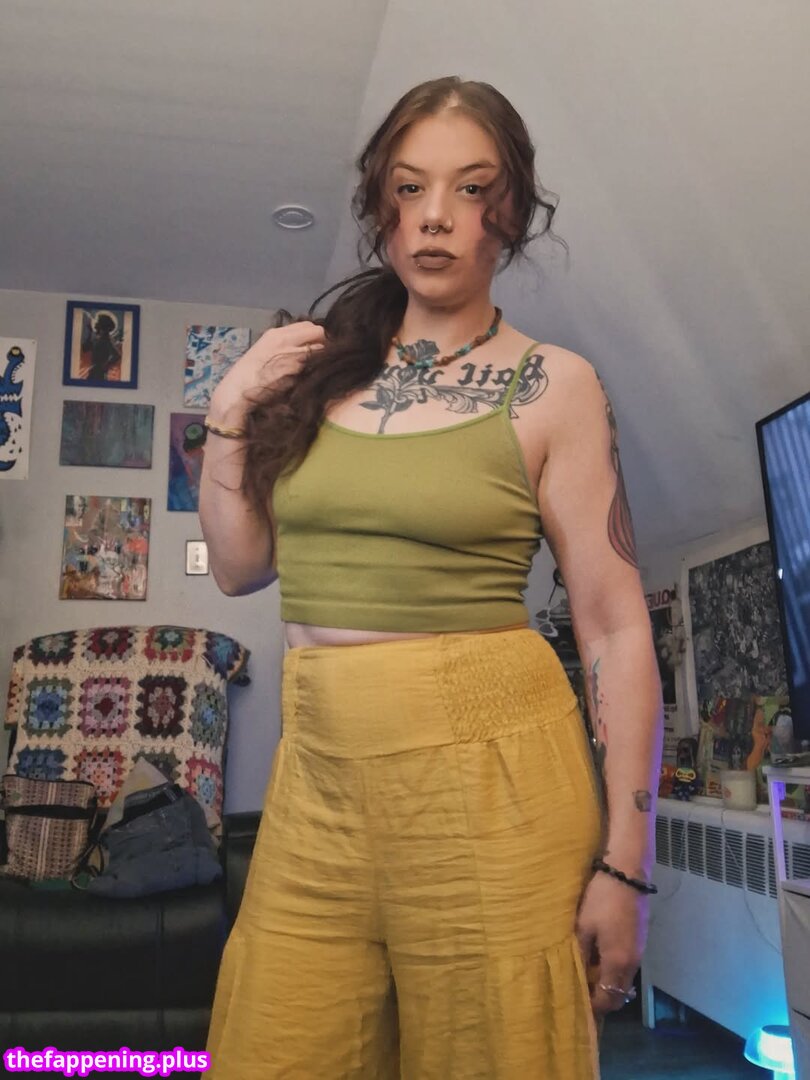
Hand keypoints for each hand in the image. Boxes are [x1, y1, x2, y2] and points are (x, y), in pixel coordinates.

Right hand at [210, 320, 325, 421]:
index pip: (308, 325)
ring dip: (322, 358)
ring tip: (316, 370)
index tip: (316, 346)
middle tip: (321, 357)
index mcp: (275, 334)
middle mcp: (284, 339)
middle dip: (323, 343)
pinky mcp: (295, 370)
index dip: (315, 335)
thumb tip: (305, 346)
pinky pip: (315, 365)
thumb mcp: (264, 353)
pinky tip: (310, 379)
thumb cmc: (250, 378)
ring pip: (320, 348)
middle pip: (317, 331)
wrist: (237, 392)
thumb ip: (284, 346)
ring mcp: (290, 353)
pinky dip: (317, 371)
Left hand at [575, 869, 650, 1015]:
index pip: (608, 999)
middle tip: (580, 991)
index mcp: (617, 963)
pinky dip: (614, 970)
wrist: (627, 874)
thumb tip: (575, 975)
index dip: (593, 1007)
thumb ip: (580, 954)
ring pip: (623, 981)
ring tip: (585, 974)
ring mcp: (639, 952)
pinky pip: (627, 967)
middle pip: (619, 995)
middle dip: (601, 999)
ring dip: (607, 984)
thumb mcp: (583, 926)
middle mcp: (632, 963)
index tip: (576, 1005)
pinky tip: (598, 957)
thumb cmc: (601, 900)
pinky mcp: (640, 940)